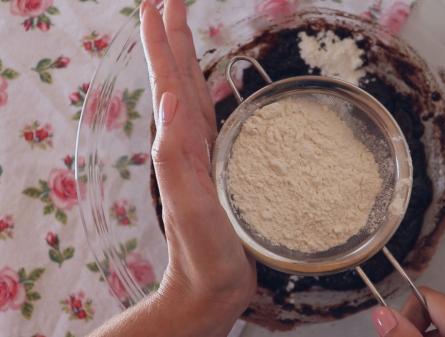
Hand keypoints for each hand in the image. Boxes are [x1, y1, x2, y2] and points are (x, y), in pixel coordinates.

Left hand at [140, 0, 254, 331]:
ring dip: (187, 58)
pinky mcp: (222, 167)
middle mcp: (188, 143)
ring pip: (193, 92)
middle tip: (171, 0)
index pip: (169, 81)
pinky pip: (213, 118)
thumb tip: (171, 97)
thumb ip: (175, 157)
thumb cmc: (203, 253)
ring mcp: (204, 154)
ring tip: (185, 28)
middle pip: (178, 78)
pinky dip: (210, 92)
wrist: (211, 288)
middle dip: (172, 36)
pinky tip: (214, 86)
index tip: (161, 3)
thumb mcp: (189, 206)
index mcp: (181, 145)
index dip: (163, 41)